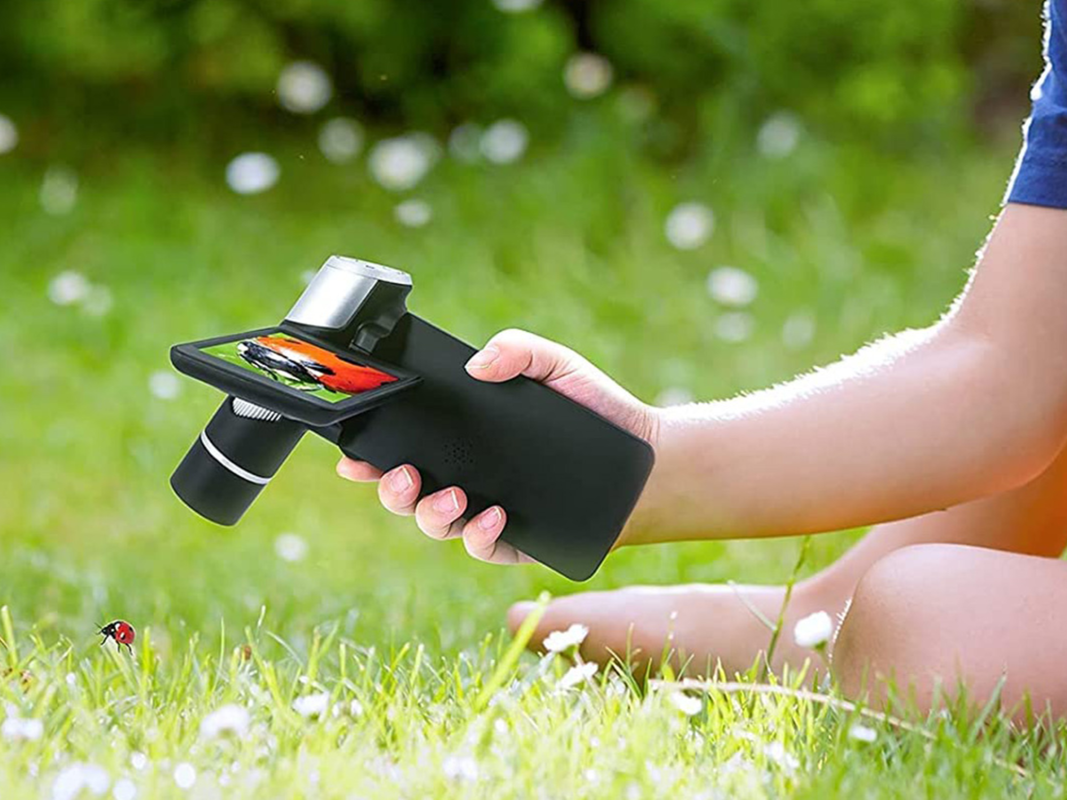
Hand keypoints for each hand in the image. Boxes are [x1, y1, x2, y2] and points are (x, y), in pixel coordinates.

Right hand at [337, 329, 658, 564]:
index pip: (405, 446)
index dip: (369, 453)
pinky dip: (479, 533)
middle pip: (405, 491)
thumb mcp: (558, 367)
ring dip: (430, 513)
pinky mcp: (515, 541)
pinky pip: (481, 546)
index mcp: (465, 439)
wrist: (643, 459)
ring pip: (435, 524)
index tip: (350, 453)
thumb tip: (476, 363)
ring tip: (454, 496)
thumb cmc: (595, 410)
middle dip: (388, 488)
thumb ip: (518, 351)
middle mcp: (467, 476)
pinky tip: (495, 515)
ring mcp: (486, 511)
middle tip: (400, 474)